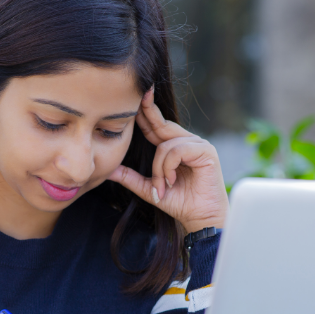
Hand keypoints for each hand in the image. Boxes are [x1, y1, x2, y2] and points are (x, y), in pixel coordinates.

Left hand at [108, 87, 228, 233]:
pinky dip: (169, 166)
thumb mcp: (149, 190)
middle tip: (143, 94)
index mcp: (175, 148)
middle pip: (163, 124)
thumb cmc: (180, 204)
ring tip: (161, 185)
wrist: (200, 219)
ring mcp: (198, 145)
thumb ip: (130, 178)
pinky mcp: (206, 152)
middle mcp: (188, 142)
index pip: (156, 127)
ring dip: (159, 168)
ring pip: (166, 145)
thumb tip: (108, 171)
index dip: (145, 114)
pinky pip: (177, 150)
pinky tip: (171, 180)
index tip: (134, 99)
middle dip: (150, 111)